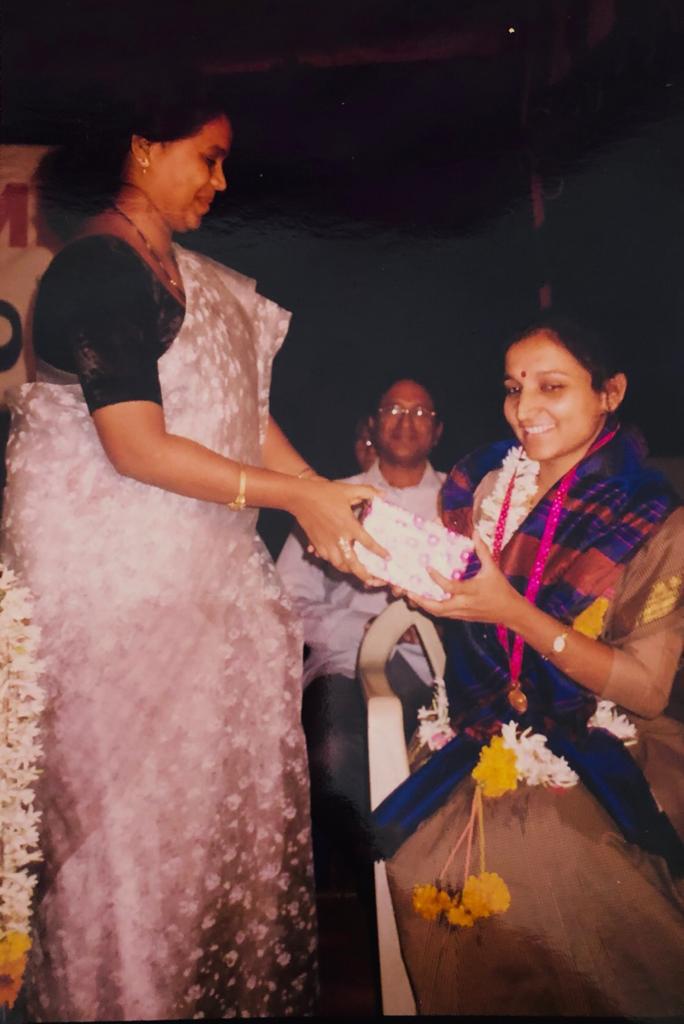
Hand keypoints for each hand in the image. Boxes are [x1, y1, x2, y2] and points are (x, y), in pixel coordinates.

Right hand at [290, 479, 388, 582]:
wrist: (300, 497)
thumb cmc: (324, 493)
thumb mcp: (348, 489)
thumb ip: (367, 491)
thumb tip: (383, 494)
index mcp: (349, 525)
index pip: (368, 543)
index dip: (379, 552)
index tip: (388, 557)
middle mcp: (339, 538)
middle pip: (353, 564)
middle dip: (363, 575)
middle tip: (372, 581)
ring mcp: (327, 543)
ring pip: (339, 565)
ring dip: (350, 570)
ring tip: (357, 572)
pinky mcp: (317, 544)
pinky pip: (328, 559)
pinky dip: (335, 563)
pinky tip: (340, 562)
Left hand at [404, 531, 524, 623]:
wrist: (510, 612)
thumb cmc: (501, 589)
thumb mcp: (492, 568)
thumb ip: (482, 551)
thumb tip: (476, 532)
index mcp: (472, 590)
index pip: (451, 586)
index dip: (437, 578)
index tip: (427, 568)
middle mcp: (465, 603)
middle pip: (438, 607)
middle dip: (422, 601)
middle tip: (409, 591)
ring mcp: (462, 612)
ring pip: (438, 613)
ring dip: (424, 605)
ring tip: (412, 595)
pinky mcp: (461, 617)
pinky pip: (443, 614)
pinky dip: (433, 608)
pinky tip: (425, 599)